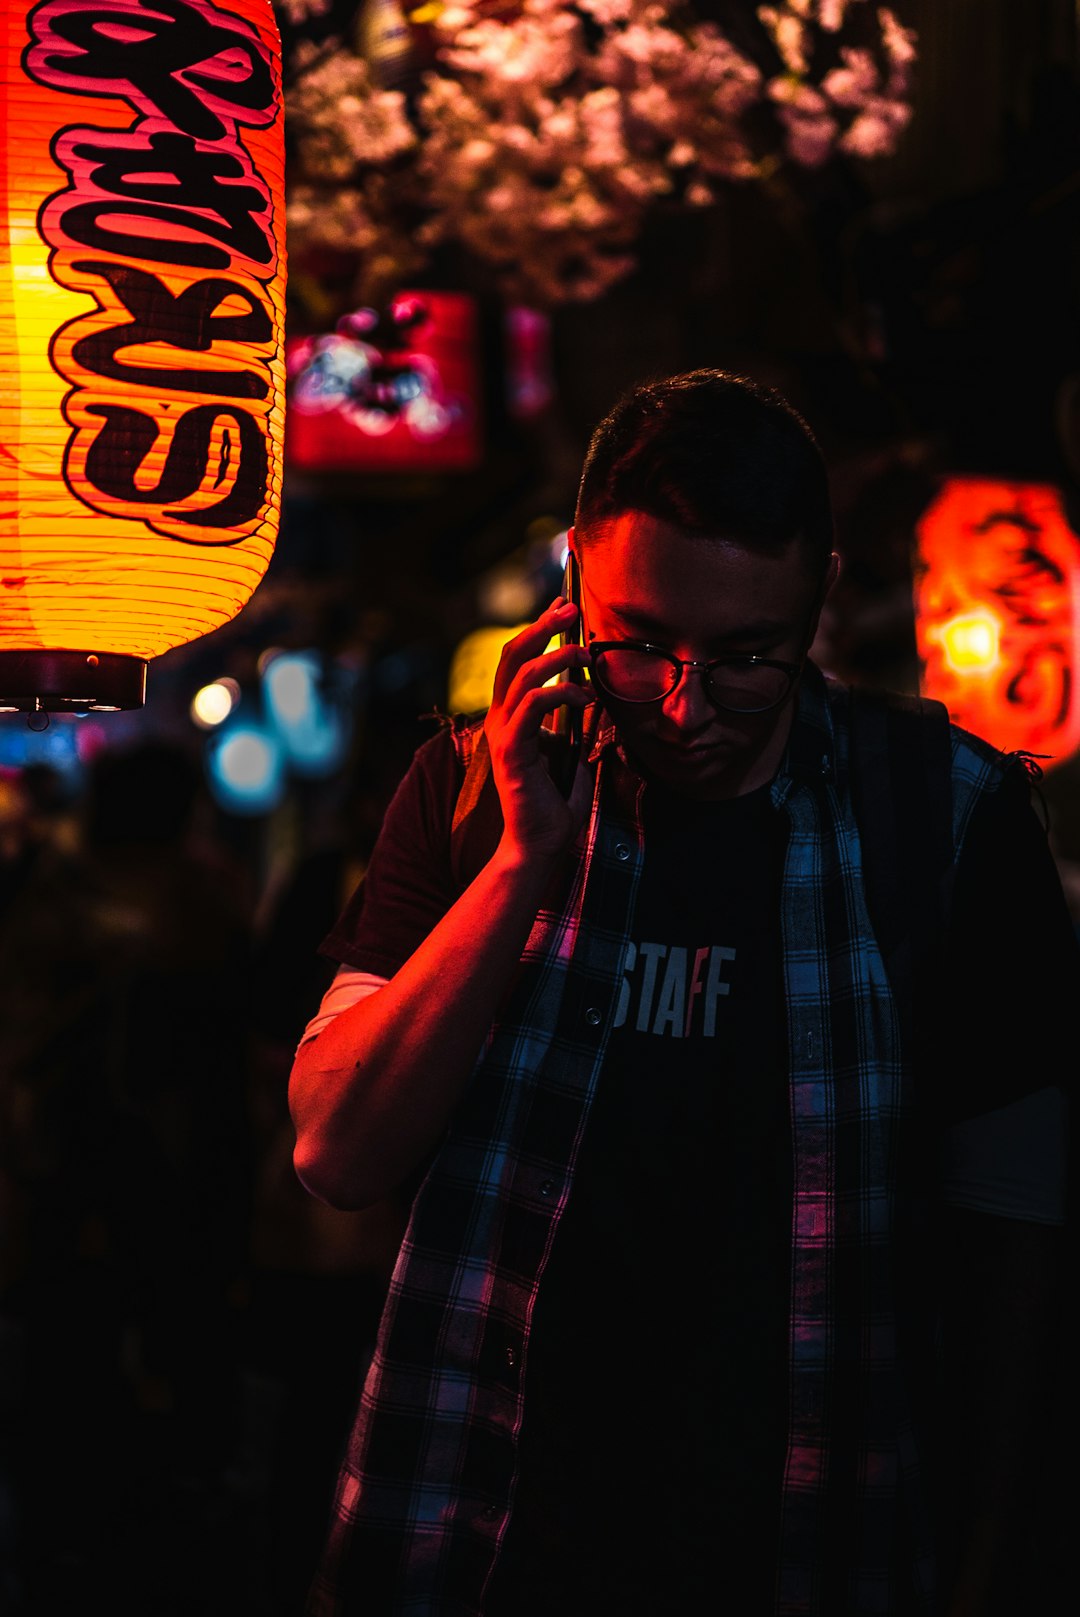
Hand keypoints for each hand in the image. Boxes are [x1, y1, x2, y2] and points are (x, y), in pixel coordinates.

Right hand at [484, 597, 592, 858]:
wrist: (541, 843)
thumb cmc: (555, 801)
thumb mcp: (567, 749)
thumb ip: (569, 720)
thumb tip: (589, 690)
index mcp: (510, 716)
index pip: (517, 659)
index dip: (538, 628)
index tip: (562, 605)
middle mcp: (500, 719)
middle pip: (514, 656)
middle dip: (543, 626)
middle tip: (570, 609)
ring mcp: (503, 734)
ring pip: (522, 675)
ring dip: (557, 657)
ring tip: (585, 654)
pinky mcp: (512, 752)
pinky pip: (532, 707)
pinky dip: (560, 693)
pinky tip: (584, 698)